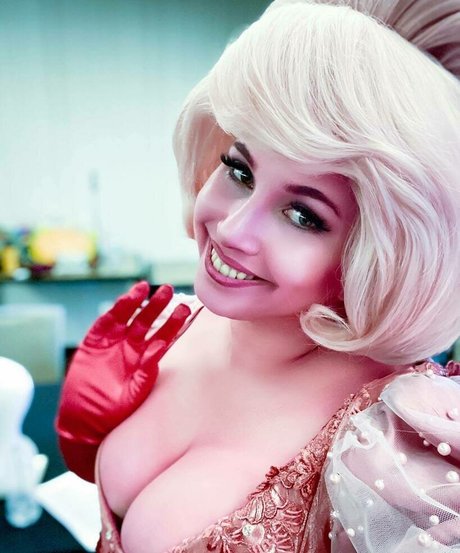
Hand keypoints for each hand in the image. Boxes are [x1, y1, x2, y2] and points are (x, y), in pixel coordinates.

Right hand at [55, 282, 190, 480]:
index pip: (164, 336)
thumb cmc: (113, 412)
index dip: (174, 322)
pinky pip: (106, 322)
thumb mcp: (133, 394)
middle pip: (148, 320)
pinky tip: (126, 298)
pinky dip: (115, 310)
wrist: (83, 420)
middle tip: (168, 289)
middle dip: (158, 305)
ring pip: (128, 316)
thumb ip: (147, 372)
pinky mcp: (94, 342)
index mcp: (145, 359)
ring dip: (136, 301)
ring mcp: (112, 342)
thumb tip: (160, 348)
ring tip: (145, 286)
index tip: (185, 308)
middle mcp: (131, 347)